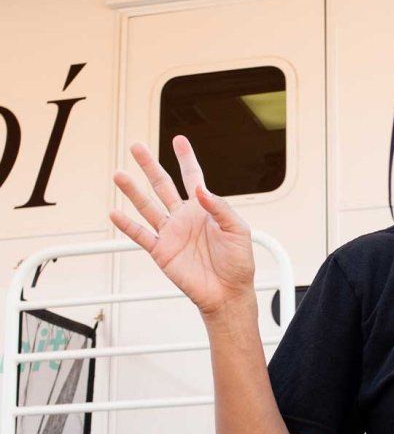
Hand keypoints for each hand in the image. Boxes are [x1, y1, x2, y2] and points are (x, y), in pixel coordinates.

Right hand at [109, 136, 254, 317]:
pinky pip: (141, 235)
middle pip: (163, 185)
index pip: (193, 178)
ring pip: (148, 206)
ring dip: (133, 191)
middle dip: (150, 166)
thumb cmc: (238, 263)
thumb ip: (220, 208)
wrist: (228, 293)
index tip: (179, 140)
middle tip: (136, 146)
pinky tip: (115, 213)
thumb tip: (199, 189)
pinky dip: (128, 225)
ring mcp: (171, 234)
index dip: (186, 159)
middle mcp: (184, 218)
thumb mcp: (238, 231)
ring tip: (119, 174)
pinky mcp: (162, 251)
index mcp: (204, 210)